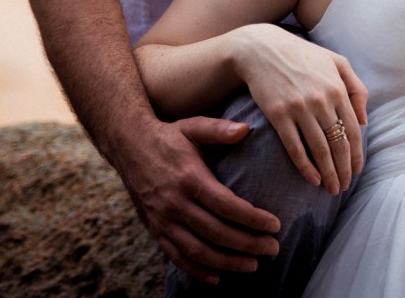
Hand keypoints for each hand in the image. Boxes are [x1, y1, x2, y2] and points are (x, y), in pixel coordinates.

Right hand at [116, 116, 280, 284]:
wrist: (128, 146)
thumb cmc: (168, 136)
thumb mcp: (193, 126)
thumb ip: (219, 130)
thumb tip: (245, 129)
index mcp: (189, 178)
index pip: (227, 206)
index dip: (253, 219)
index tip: (275, 225)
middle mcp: (175, 203)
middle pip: (216, 232)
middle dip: (248, 244)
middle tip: (273, 249)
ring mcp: (163, 220)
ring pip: (198, 251)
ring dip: (227, 262)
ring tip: (253, 265)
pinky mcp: (155, 230)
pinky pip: (177, 256)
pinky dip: (197, 270)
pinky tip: (217, 277)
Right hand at [231, 24, 368, 195]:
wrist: (262, 48)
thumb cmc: (303, 55)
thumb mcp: (337, 62)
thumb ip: (357, 89)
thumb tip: (364, 121)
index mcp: (338, 89)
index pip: (353, 132)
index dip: (357, 156)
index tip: (357, 172)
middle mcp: (321, 101)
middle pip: (339, 145)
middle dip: (344, 171)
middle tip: (344, 187)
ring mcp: (299, 109)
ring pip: (320, 150)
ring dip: (328, 174)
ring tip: (331, 189)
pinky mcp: (278, 115)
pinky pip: (295, 148)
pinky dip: (306, 167)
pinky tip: (312, 180)